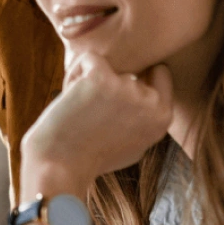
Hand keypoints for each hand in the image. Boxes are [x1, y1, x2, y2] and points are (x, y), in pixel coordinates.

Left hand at [21, 53, 172, 194]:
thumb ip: (145, 117)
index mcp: (163, 118)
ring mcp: (128, 88)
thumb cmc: (91, 157)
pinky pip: (88, 58)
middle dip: (108, 84)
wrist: (60, 166)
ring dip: (88, 81)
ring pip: (107, 64)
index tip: (114, 96)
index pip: (159, 74)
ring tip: (79, 109)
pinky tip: (69, 97)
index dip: (136, 78)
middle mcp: (151, 102)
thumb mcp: (135, 143)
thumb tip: (146, 86)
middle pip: (127, 71)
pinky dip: (74, 73)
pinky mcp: (101, 78)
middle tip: (92, 113)